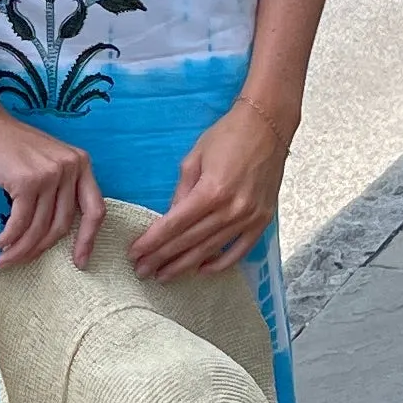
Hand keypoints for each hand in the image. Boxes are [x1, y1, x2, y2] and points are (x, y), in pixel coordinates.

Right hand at [0, 100, 106, 268]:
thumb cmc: (8, 146)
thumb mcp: (45, 163)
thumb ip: (58, 189)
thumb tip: (56, 232)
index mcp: (81, 163)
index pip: (95, 210)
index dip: (89, 239)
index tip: (80, 262)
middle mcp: (71, 167)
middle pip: (63, 224)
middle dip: (41, 248)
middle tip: (22, 260)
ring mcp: (50, 173)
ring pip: (40, 227)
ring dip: (22, 249)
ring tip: (6, 259)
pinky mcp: (27, 181)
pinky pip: (21, 222)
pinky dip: (10, 238)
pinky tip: (0, 244)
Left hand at [129, 100, 294, 278]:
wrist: (268, 126)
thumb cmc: (227, 135)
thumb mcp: (194, 158)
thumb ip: (181, 191)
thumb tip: (170, 219)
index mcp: (211, 191)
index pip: (174, 224)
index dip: (152, 241)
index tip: (134, 253)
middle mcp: (231, 209)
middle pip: (189, 242)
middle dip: (162, 258)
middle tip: (142, 272)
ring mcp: (249, 218)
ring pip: (210, 250)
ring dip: (185, 266)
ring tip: (164, 276)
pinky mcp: (262, 221)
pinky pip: (239, 251)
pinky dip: (220, 264)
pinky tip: (201, 270)